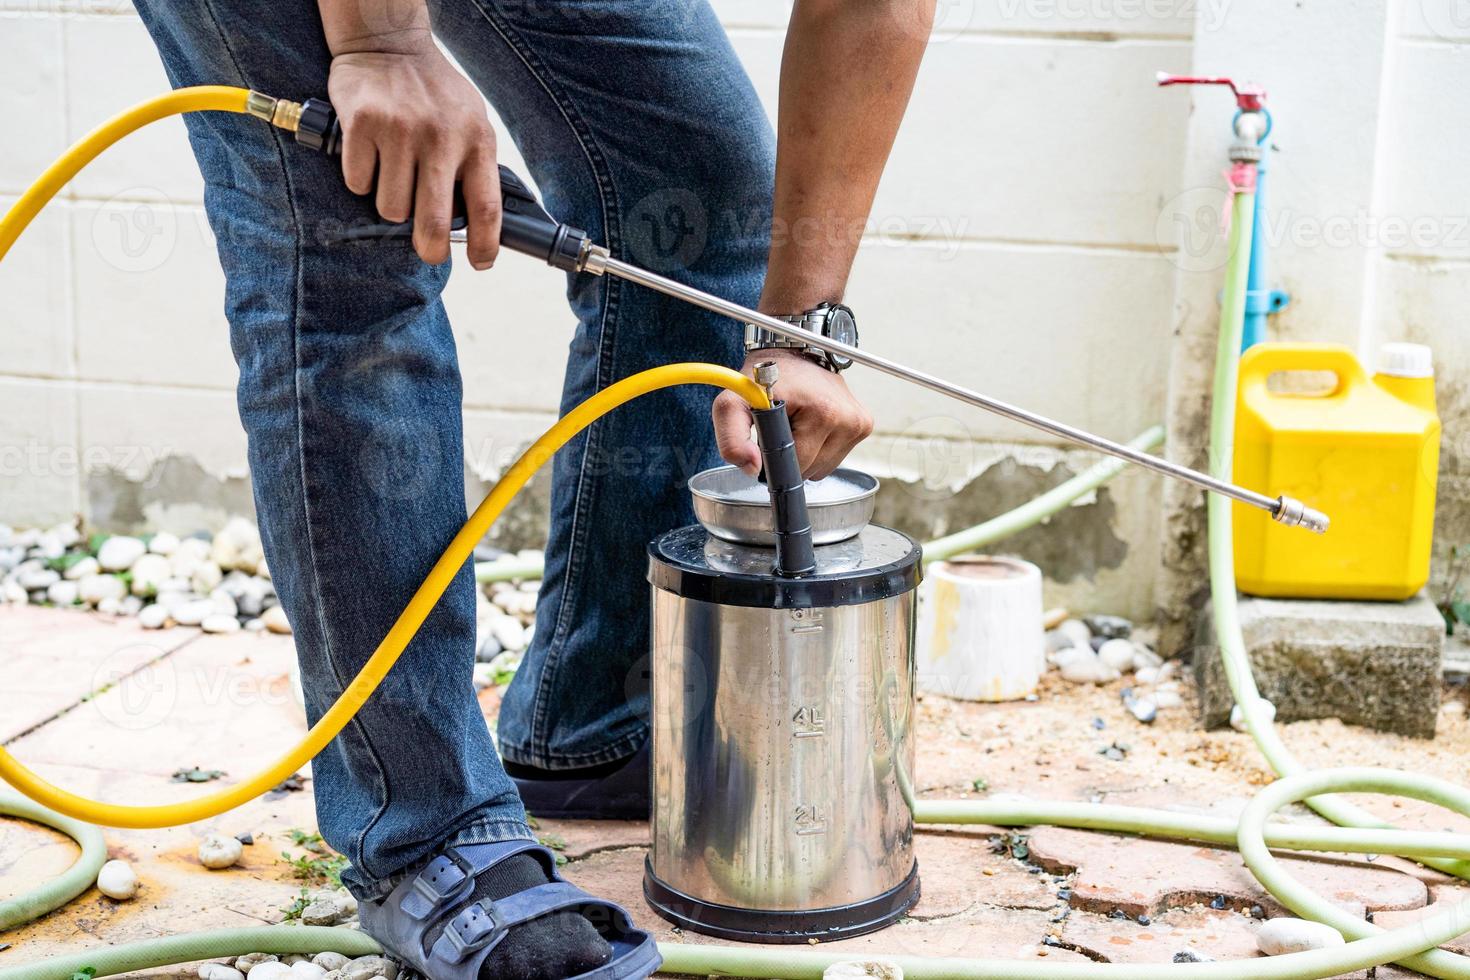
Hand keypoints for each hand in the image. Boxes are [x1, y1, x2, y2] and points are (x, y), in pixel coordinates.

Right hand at [328, 42, 499, 268]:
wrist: (390, 45)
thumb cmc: (435, 94)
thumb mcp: (472, 123)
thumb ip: (475, 167)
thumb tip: (477, 225)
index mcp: (476, 140)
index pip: (486, 207)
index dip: (485, 244)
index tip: (480, 264)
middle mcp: (440, 137)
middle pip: (434, 222)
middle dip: (430, 248)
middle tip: (428, 251)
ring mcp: (400, 130)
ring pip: (391, 208)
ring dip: (391, 204)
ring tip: (395, 178)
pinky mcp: (362, 124)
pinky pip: (358, 183)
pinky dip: (362, 180)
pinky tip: (371, 158)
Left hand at [712, 349, 874, 480]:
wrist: (795, 352)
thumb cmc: (766, 375)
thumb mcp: (734, 401)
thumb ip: (732, 437)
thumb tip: (752, 467)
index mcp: (822, 412)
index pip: (796, 465)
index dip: (776, 460)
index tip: (768, 441)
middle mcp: (846, 417)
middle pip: (810, 469)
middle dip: (790, 456)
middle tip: (781, 427)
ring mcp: (858, 422)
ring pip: (823, 468)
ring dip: (805, 454)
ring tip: (797, 423)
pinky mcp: (863, 425)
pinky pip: (835, 458)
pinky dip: (819, 448)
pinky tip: (811, 426)